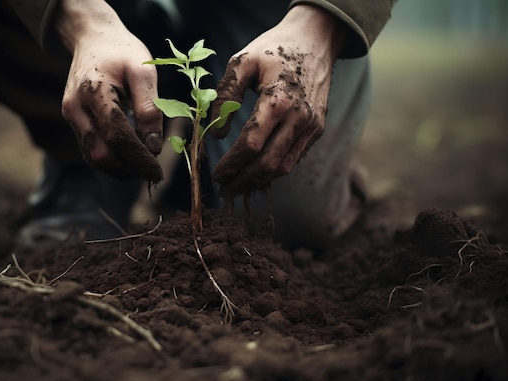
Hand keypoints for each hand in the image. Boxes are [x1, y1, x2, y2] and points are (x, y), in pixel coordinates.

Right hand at [56, 0, 162, 181]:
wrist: (92, 37)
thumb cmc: (122, 51)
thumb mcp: (143, 71)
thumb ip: (149, 108)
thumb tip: (154, 147)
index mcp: (93, 91)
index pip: (116, 135)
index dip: (138, 157)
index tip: (158, 170)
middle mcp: (76, 107)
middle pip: (101, 153)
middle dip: (128, 168)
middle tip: (153, 173)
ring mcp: (71, 115)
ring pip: (93, 157)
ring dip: (119, 169)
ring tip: (143, 168)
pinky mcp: (73, 120)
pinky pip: (90, 150)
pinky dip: (110, 160)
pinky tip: (129, 160)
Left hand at [210, 5, 347, 195]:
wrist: (317, 39)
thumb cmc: (274, 48)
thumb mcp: (242, 61)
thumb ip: (225, 96)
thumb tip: (216, 134)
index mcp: (278, 100)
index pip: (251, 145)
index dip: (231, 164)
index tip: (217, 175)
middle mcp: (299, 117)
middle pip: (268, 163)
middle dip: (243, 180)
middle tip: (224, 188)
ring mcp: (311, 125)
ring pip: (283, 166)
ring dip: (259, 180)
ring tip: (238, 185)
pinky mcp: (317, 128)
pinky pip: (294, 157)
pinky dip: (274, 170)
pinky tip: (257, 172)